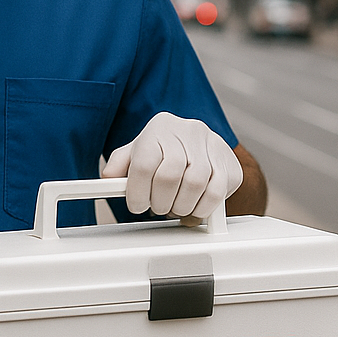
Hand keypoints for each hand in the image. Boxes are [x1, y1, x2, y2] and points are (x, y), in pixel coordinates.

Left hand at [103, 112, 242, 218]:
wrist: (198, 145)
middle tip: (157, 208)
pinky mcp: (230, 164)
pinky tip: (193, 209)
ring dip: (180, 206)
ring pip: (195, 185)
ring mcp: (212, 145)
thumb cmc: (163, 151)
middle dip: (159, 201)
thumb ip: (120, 165)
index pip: (144, 163)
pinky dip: (201, 209)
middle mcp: (188, 131)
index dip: (137, 191)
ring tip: (174, 207)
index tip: (137, 205)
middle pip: (169, 176)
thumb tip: (107, 179)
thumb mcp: (137, 152)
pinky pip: (217, 194)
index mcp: (160, 127)